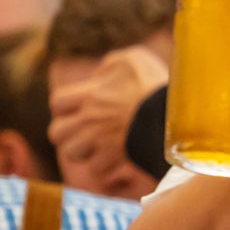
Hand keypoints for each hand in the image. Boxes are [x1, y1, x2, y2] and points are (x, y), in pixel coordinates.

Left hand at [49, 46, 171, 200]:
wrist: (174, 117)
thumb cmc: (154, 85)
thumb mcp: (134, 60)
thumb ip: (111, 63)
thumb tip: (99, 75)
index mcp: (91, 94)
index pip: (57, 102)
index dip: (64, 106)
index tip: (79, 106)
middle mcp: (90, 120)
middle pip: (56, 133)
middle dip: (66, 133)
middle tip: (82, 129)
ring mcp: (101, 142)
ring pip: (72, 153)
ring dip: (83, 151)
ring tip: (97, 145)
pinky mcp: (115, 159)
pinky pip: (97, 169)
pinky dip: (104, 165)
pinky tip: (114, 157)